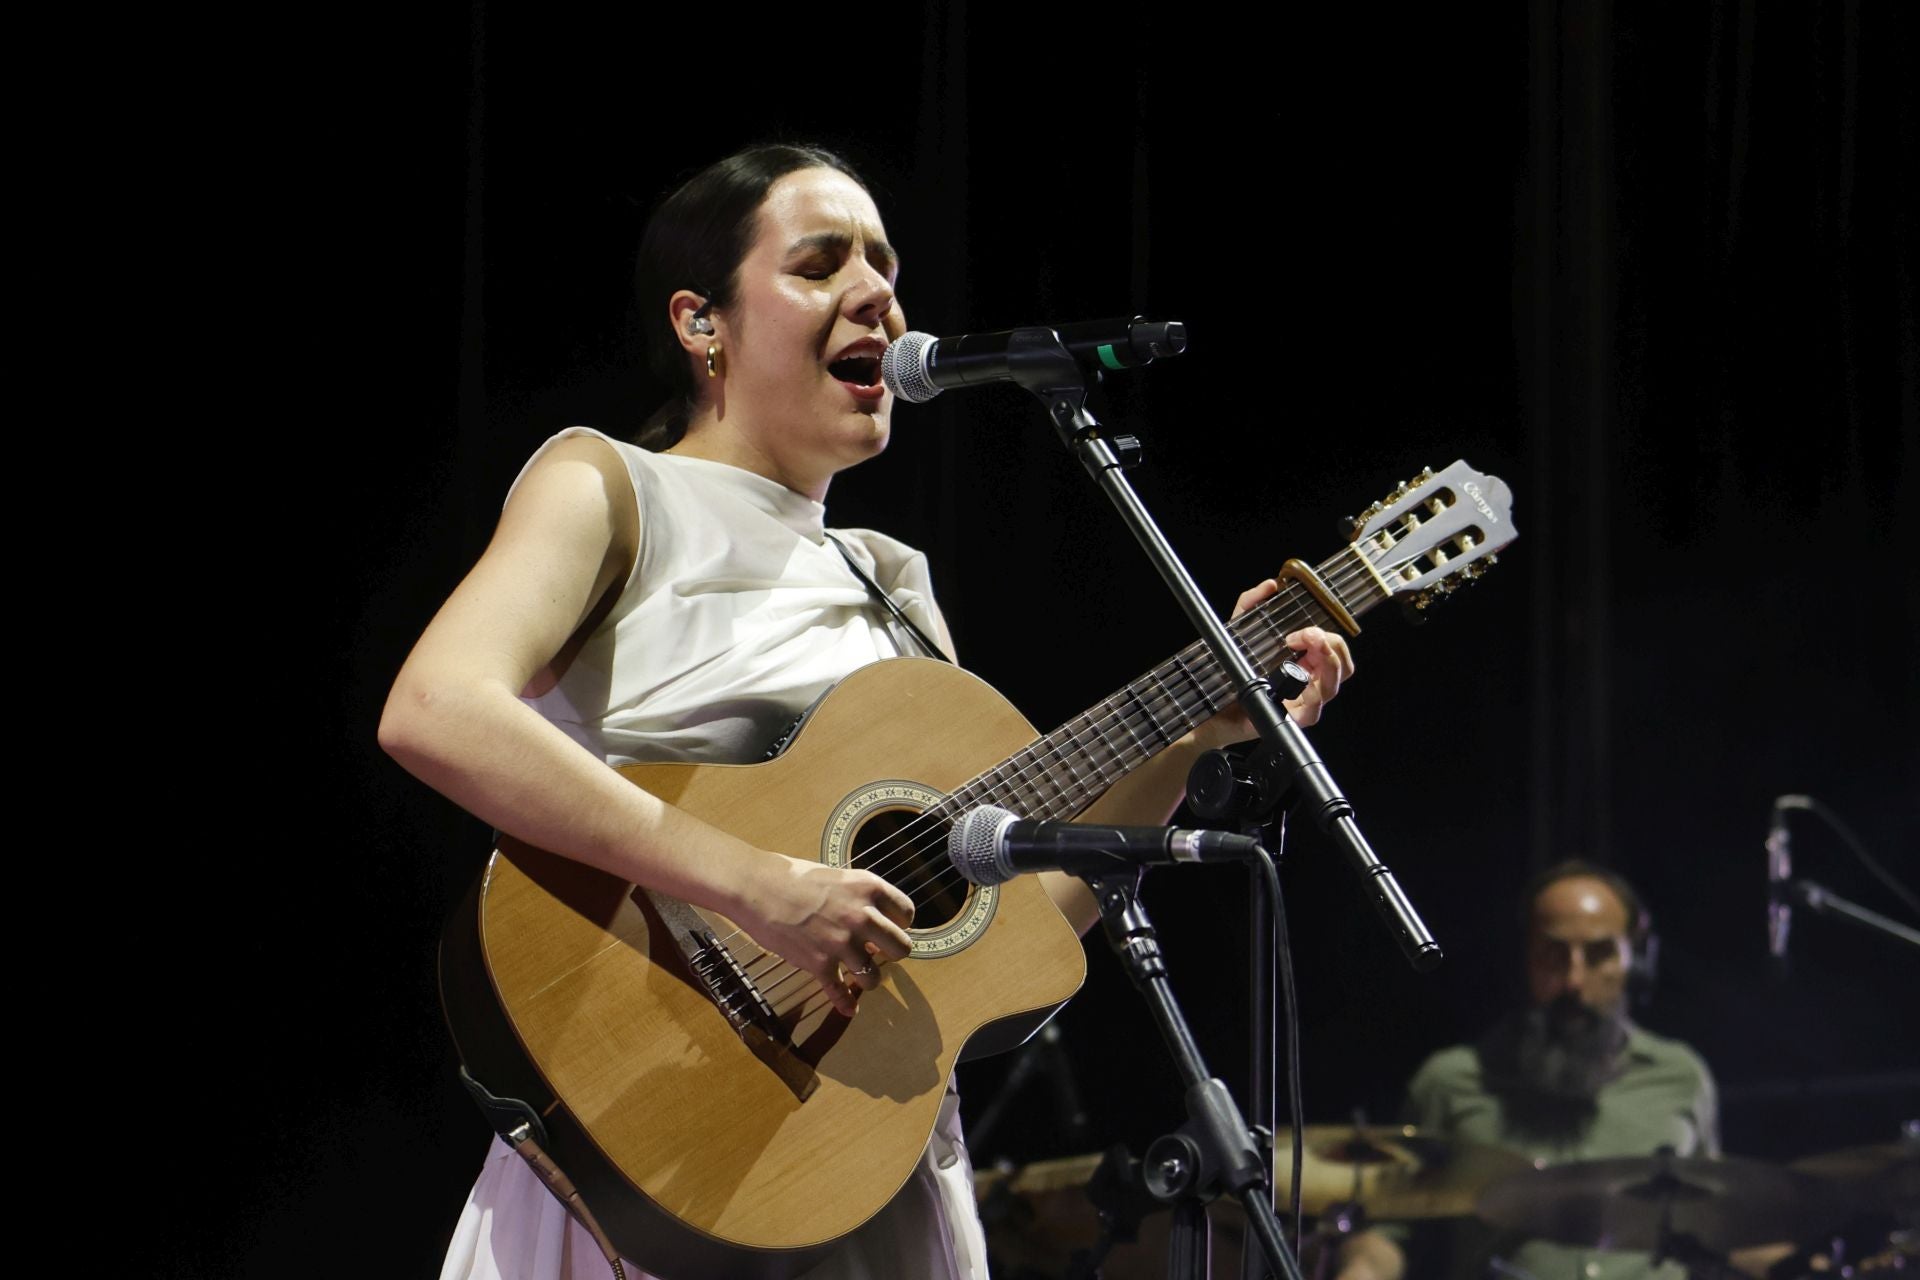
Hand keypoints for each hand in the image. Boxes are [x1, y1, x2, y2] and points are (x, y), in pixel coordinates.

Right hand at [732, 855, 915, 1016]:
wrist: (755, 886)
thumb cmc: (793, 876)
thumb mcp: (837, 877)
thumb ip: (859, 898)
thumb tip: (874, 921)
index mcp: (868, 888)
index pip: (907, 913)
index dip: (900, 923)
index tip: (890, 927)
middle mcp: (861, 916)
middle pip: (902, 948)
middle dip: (893, 953)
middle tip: (879, 952)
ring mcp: (840, 942)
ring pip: (875, 977)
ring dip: (868, 978)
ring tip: (859, 973)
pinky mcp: (819, 963)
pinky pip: (839, 992)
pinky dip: (844, 1003)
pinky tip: (849, 1009)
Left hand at [1197, 580, 1355, 744]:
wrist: (1211, 706)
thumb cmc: (1229, 672)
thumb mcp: (1237, 632)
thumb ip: (1251, 604)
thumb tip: (1269, 585)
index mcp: (1304, 661)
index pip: (1334, 649)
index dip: (1328, 637)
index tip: (1304, 630)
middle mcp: (1309, 682)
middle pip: (1342, 667)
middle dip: (1331, 647)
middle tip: (1309, 636)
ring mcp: (1303, 703)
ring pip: (1332, 688)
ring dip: (1325, 666)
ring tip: (1301, 652)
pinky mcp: (1291, 720)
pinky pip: (1313, 713)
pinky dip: (1312, 697)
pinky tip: (1302, 681)